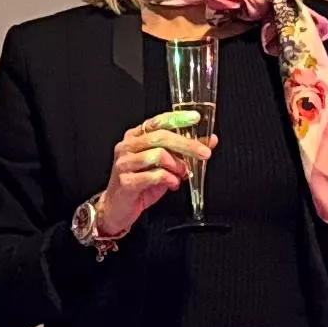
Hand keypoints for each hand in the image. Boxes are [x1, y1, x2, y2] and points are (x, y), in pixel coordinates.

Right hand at [91, 112, 212, 239]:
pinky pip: (154, 175)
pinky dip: (169, 179)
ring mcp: (124, 163)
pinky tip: (172, 184)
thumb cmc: (141, 184)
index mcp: (136, 137)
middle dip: (186, 144)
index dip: (177, 118)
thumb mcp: (165, 165)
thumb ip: (184, 152)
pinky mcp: (126, 181)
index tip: (195, 118)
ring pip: (158, 155)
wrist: (118, 208)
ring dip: (177, 166)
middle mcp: (127, 146)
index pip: (158, 121)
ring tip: (181, 174)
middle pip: (161, 137)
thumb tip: (209, 141)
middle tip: (204, 152)